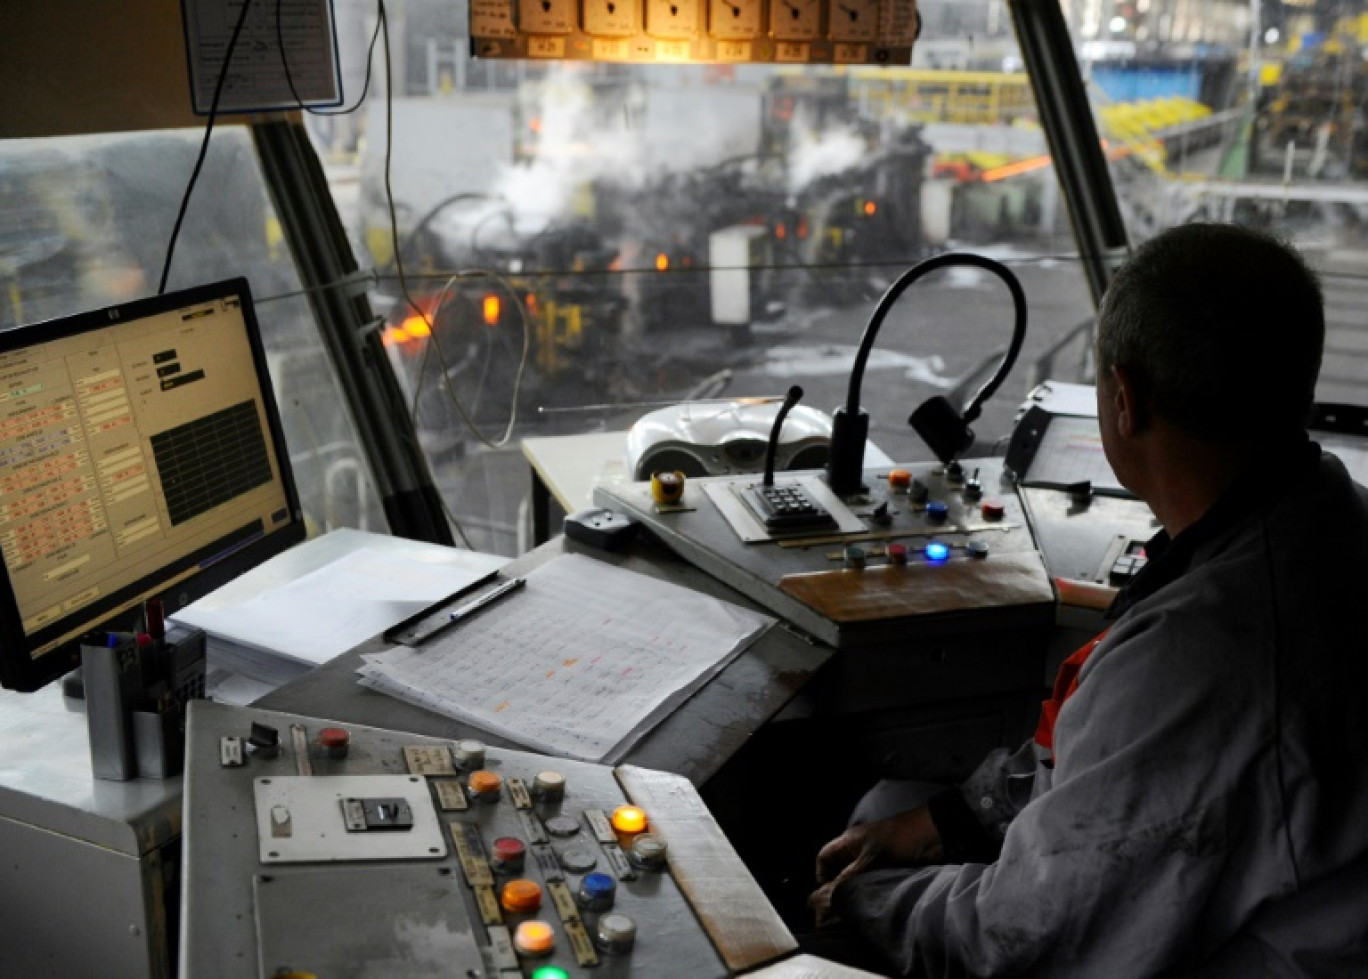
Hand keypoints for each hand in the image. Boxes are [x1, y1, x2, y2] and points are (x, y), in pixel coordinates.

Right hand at [812, 805, 943, 902]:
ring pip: (856, 879)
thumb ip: (847, 880)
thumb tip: (825, 899)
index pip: (824, 858)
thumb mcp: (871, 861)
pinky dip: (871, 892)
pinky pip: (873, 882)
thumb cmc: (902, 839)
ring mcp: (875, 858)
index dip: (821, 876)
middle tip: (839, 910)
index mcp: (850, 841)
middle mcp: (859, 849)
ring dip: (855, 893)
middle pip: (839, 871)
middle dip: (837, 889)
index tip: (827, 895)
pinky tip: (873, 903)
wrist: (936, 834)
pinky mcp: (890, 867)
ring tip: (856, 910)